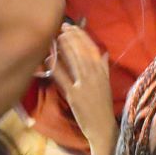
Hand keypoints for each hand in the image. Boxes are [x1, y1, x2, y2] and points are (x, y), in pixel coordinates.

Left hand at [51, 24, 115, 146]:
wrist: (103, 127)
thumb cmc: (103, 106)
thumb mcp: (106, 84)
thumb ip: (104, 68)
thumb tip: (103, 53)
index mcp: (103, 73)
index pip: (93, 49)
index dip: (82, 36)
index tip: (73, 27)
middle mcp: (96, 76)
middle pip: (83, 52)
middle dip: (73, 38)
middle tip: (62, 28)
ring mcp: (85, 86)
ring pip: (75, 61)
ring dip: (66, 48)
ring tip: (57, 38)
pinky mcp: (75, 96)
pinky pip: (64, 79)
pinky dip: (56, 68)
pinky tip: (49, 60)